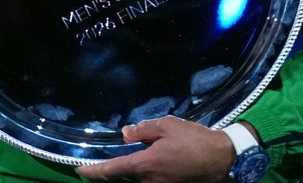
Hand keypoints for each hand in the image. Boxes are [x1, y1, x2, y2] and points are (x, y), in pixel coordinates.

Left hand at [76, 116, 235, 182]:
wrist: (223, 158)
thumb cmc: (194, 139)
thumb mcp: (167, 126)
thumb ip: (143, 130)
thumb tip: (125, 134)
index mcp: (145, 164)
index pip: (111, 170)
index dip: (93, 171)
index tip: (79, 169)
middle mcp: (150, 181)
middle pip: (124, 176)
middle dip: (113, 168)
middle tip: (104, 158)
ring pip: (138, 179)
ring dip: (133, 169)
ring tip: (134, 154)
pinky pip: (151, 181)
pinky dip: (146, 172)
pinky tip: (152, 159)